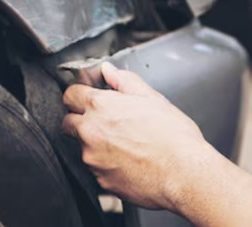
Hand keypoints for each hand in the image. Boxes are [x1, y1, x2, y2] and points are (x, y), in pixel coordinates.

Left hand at [62, 62, 212, 210]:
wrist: (184, 172)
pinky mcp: (101, 181)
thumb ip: (124, 80)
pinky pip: (96, 169)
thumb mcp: (151, 97)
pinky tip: (128, 160)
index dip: (79, 94)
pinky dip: (106, 164)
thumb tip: (108, 71)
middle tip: (103, 121)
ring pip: (82, 147)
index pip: (70, 95)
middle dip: (79, 119)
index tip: (87, 97)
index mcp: (101, 106)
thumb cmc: (173, 136)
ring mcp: (93, 159)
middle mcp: (90, 133)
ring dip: (94, 143)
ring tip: (124, 143)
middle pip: (68, 122)